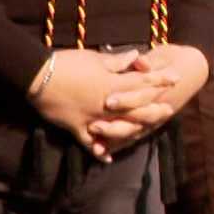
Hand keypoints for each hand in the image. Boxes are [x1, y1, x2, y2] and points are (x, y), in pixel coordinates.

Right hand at [29, 48, 176, 160]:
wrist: (39, 77)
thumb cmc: (66, 63)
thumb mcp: (93, 58)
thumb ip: (116, 61)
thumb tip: (136, 57)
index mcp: (110, 84)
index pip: (142, 82)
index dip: (160, 79)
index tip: (175, 78)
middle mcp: (106, 105)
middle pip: (137, 109)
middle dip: (155, 108)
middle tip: (170, 109)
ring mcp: (93, 119)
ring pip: (119, 128)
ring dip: (134, 131)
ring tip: (146, 132)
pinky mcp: (77, 128)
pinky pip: (90, 142)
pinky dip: (99, 150)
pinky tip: (107, 157)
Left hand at [87, 44, 208, 153]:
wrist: (189, 71)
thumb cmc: (170, 62)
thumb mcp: (161, 58)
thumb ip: (148, 62)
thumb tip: (141, 62)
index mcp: (159, 92)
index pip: (142, 98)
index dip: (126, 101)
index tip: (108, 102)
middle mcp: (157, 110)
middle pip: (134, 121)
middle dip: (115, 126)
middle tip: (94, 126)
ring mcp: (152, 121)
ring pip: (132, 133)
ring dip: (114, 140)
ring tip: (95, 145)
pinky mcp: (146, 127)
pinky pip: (130, 139)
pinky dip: (116, 146)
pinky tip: (100, 152)